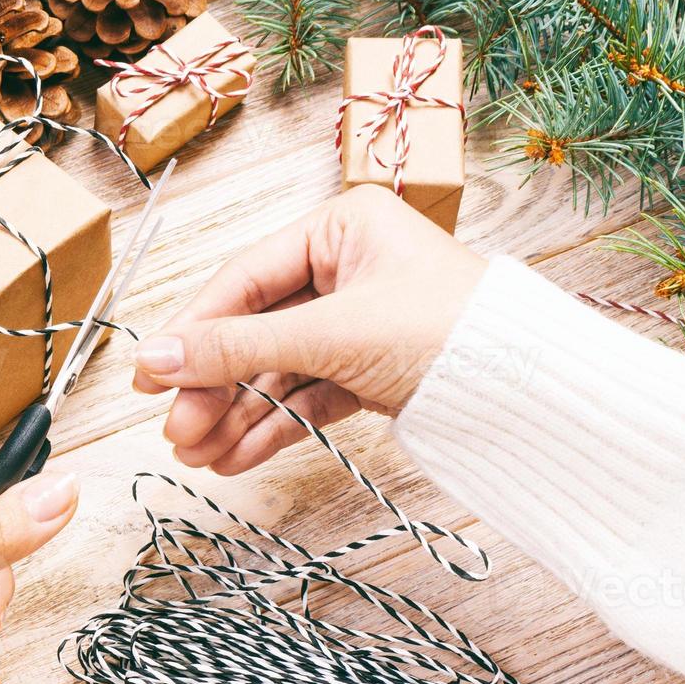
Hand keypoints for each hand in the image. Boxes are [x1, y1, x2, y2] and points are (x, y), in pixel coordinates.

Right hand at [132, 185, 486, 475]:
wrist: (535, 395)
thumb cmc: (447, 333)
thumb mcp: (329, 334)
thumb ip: (237, 348)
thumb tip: (153, 360)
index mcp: (341, 227)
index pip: (244, 281)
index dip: (192, 331)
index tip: (149, 376)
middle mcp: (347, 268)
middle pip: (255, 330)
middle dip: (213, 386)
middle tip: (174, 430)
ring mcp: (358, 322)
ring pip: (277, 370)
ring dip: (235, 414)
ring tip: (197, 455)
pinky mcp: (371, 370)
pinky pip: (307, 396)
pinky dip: (273, 426)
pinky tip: (235, 456)